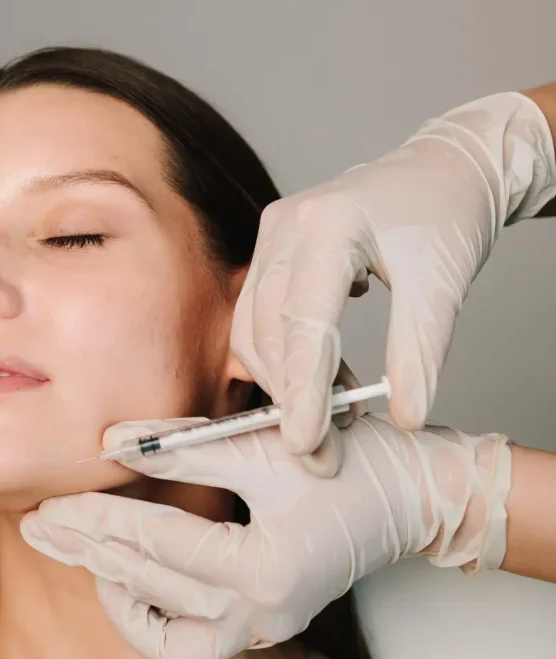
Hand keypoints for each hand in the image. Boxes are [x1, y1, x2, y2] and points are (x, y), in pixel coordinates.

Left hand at [21, 415, 511, 658]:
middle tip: (41, 526)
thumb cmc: (356, 465)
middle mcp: (259, 613)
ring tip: (73, 552)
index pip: (154, 542)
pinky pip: (190, 646)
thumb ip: (182, 445)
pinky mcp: (262, 623)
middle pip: (147, 582)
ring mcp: (262, 626)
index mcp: (261, 569)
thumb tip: (111, 443)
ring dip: (112, 585)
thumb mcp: (262, 445)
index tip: (53, 504)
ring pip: (162, 627)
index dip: (97, 518)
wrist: (418, 495)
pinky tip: (126, 584)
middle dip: (86, 549)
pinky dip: (151, 621)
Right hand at [231, 91, 554, 467]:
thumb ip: (419, 353)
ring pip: (253, 326)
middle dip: (288, 395)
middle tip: (322, 450)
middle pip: (265, 329)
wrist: (444, 168)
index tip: (307, 444)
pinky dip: (286, 354)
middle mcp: (286, 225)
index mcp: (330, 225)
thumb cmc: (447, 215)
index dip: (301, 390)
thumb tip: (405, 416)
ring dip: (284, 378)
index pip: (303, 322)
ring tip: (333, 414)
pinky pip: (259, 313)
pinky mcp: (272, 246)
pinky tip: (324, 378)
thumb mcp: (443, 286)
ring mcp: (272, 233)